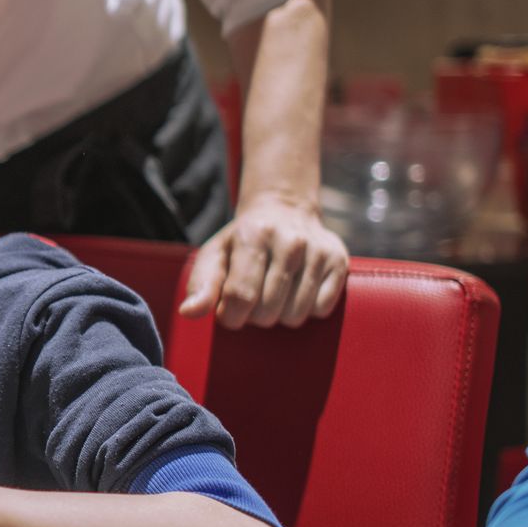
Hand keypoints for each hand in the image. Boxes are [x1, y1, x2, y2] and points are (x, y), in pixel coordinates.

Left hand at [180, 194, 347, 328]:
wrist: (284, 211)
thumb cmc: (242, 242)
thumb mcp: (214, 255)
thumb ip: (200, 285)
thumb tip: (188, 313)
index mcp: (252, 236)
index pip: (240, 297)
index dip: (231, 315)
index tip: (229, 310)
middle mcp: (289, 241)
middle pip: (267, 312)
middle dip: (254, 315)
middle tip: (254, 295)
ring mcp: (318, 251)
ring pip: (295, 316)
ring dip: (280, 314)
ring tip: (274, 292)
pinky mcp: (339, 262)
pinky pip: (321, 311)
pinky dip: (307, 309)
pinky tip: (297, 289)